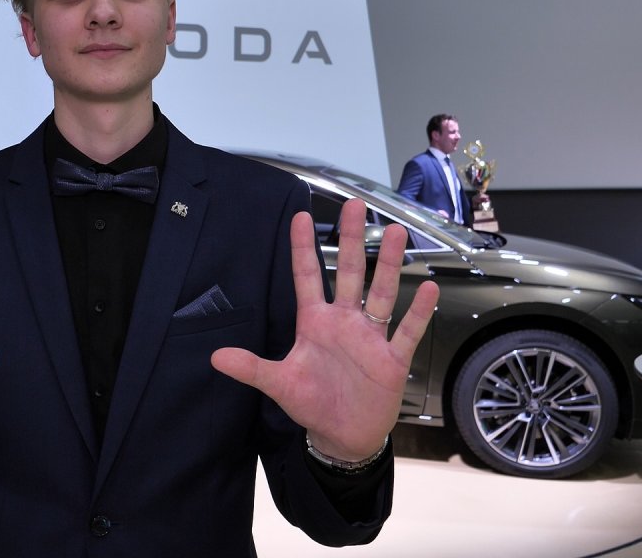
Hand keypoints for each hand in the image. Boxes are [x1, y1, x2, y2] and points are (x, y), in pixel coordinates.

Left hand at [211, 198, 437, 460]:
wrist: (343, 435)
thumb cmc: (312, 404)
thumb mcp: (279, 383)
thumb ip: (251, 367)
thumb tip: (215, 357)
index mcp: (315, 322)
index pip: (307, 277)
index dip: (302, 248)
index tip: (299, 215)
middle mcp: (344, 322)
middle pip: (349, 273)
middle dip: (350, 240)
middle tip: (354, 205)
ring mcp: (370, 337)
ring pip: (381, 292)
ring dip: (387, 264)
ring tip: (394, 233)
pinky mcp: (391, 358)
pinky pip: (406, 330)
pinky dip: (417, 312)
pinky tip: (426, 288)